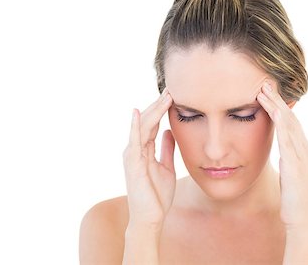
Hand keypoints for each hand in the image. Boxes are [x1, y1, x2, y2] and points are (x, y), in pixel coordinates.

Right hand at [122, 88, 175, 229]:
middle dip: (159, 105)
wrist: (151, 217)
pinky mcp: (133, 164)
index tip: (174, 95)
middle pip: (147, 121)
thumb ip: (166, 149)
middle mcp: (136, 150)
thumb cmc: (157, 195)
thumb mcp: (166, 167)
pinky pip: (134, 142)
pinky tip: (138, 113)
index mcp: (144, 150)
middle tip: (171, 89)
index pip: (153, 124)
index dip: (162, 109)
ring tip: (164, 95)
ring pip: (142, 127)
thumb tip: (170, 132)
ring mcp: (133, 156)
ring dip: (153, 110)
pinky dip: (136, 127)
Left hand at [257, 81, 307, 229]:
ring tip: (264, 90)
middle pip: (290, 118)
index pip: (290, 122)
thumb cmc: (293, 199)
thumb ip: (288, 160)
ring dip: (277, 105)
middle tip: (265, 82)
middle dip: (277, 99)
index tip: (267, 93)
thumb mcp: (290, 174)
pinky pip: (288, 139)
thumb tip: (281, 152)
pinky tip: (275, 112)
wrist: (303, 221)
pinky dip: (282, 123)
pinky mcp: (296, 165)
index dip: (279, 106)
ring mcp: (302, 156)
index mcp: (303, 150)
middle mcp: (305, 149)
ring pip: (289, 124)